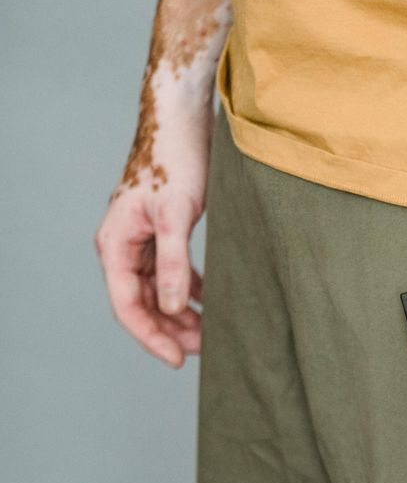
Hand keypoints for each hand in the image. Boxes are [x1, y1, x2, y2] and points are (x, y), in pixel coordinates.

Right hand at [94, 103, 212, 368]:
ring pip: (159, 289)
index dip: (151, 336)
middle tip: (206, 350)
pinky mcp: (163, 231)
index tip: (178, 360)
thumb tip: (175, 307)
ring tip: (213, 332)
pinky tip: (213, 302)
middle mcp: (124, 245)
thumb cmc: (176, 160)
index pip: (129, 305)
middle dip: (171, 329)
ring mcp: (142, 239)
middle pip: (143, 302)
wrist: (182, 122)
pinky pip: (173, 271)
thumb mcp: (178, 214)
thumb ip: (174, 262)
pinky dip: (191, 289)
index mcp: (116, 244)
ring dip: (182, 312)